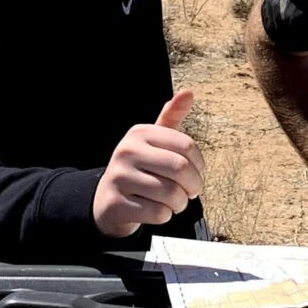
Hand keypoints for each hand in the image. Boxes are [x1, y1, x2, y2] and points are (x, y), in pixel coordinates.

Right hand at [93, 91, 205, 238]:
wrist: (107, 200)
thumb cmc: (139, 168)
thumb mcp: (154, 141)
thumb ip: (171, 118)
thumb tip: (188, 92)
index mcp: (140, 133)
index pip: (187, 146)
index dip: (200, 165)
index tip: (197, 175)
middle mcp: (127, 151)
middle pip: (180, 169)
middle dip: (194, 186)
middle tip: (191, 192)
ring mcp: (119, 177)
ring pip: (171, 194)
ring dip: (180, 203)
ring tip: (175, 202)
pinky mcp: (117, 203)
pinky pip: (158, 213)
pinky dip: (165, 216)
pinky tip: (157, 210)